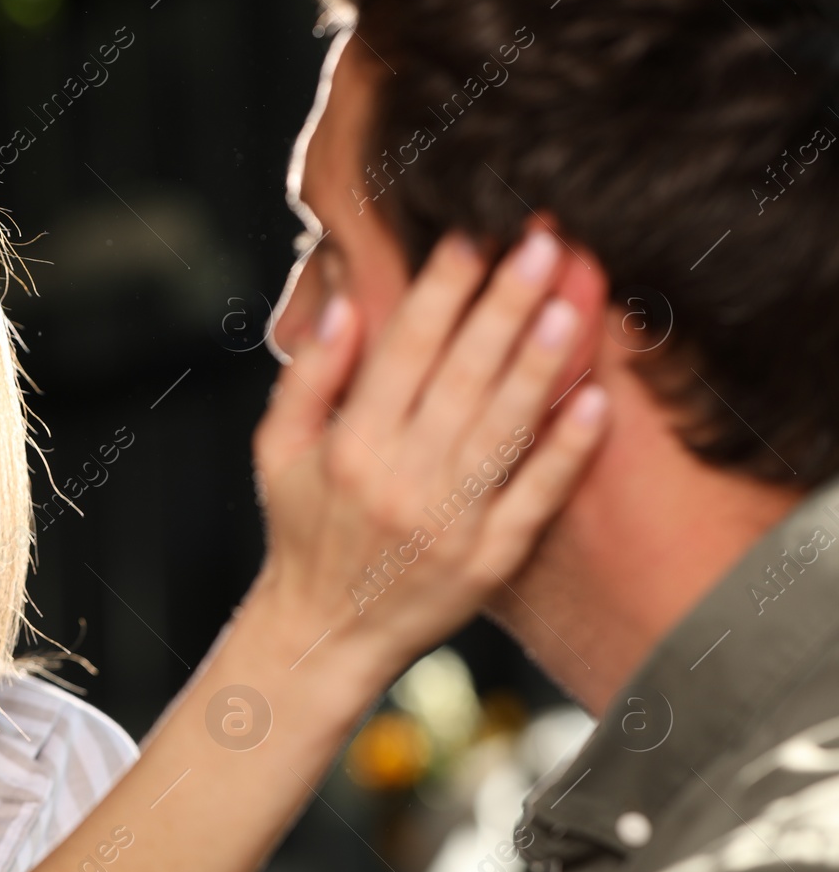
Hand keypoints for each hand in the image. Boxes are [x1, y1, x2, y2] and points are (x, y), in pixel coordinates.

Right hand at [250, 224, 608, 672]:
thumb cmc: (301, 531)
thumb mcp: (277, 450)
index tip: (472, 236)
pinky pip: (535, 497)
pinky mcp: (488, 560)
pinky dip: (566, 452)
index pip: (403, 350)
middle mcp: (398, 481)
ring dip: (541, 363)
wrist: (322, 634)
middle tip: (542, 244)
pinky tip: (594, 402)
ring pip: (503, 428)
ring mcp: (449, 523)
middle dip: (504, 305)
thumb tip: (348, 301)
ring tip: (572, 302)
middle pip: (462, 377)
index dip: (440, 290)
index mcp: (349, 447)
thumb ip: (309, 375)